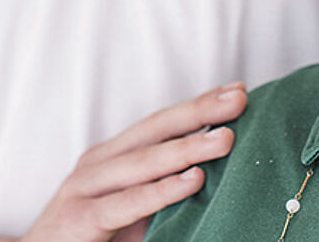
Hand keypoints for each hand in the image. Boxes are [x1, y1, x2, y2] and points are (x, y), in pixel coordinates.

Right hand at [19, 83, 246, 241]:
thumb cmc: (90, 239)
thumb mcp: (129, 209)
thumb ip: (161, 189)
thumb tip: (213, 170)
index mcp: (110, 157)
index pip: (160, 123)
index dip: (198, 105)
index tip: (237, 91)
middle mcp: (96, 165)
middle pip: (155, 131)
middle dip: (199, 112)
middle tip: (239, 99)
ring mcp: (84, 189)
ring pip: (143, 162)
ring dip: (187, 148)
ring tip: (225, 139)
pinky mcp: (79, 219)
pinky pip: (128, 203)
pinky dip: (162, 191)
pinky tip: (193, 180)